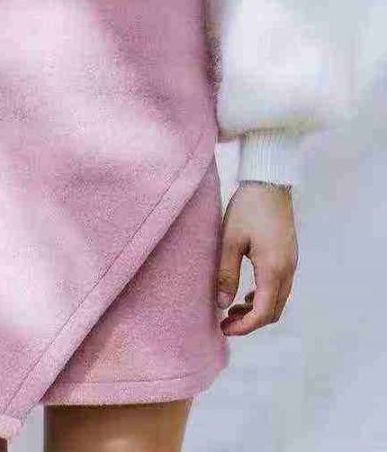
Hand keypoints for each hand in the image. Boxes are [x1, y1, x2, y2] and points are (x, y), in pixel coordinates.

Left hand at [216, 182, 297, 335]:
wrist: (269, 184)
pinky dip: (263, 296)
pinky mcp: (288, 256)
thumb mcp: (229, 241)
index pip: (263, 312)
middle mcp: (287, 270)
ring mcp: (291, 263)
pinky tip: (245, 294)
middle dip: (250, 322)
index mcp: (273, 269)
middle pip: (273, 311)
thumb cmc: (247, 209)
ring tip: (231, 310)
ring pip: (278, 300)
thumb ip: (225, 274)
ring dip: (257, 310)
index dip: (244, 326)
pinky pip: (280, 287)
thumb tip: (222, 304)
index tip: (224, 329)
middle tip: (225, 323)